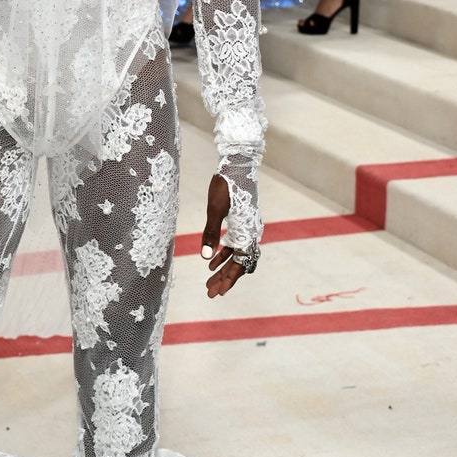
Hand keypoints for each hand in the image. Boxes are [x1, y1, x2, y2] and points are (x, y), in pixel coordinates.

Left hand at [201, 174, 247, 297]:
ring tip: (209, 281)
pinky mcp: (241, 222)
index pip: (239, 264)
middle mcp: (251, 232)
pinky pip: (234, 244)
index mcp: (248, 232)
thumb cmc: (226, 185)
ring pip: (236, 255)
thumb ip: (211, 234)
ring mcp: (247, 227)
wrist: (237, 163)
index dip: (228, 280)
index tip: (217, 293)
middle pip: (238, 263)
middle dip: (224, 279)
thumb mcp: (215, 209)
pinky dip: (223, 254)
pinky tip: (211, 262)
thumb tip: (205, 257)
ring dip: (223, 268)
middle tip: (210, 293)